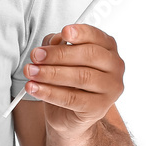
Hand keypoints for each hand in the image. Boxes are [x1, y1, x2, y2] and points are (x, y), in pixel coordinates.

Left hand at [23, 23, 123, 141]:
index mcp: (108, 47)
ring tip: (31, 72)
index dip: (80, 33)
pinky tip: (34, 88)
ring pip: (81, 77)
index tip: (63, 32)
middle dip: (58, 54)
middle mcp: (115, 67)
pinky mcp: (98, 108)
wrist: (67, 113)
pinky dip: (49, 92)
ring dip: (51, 73)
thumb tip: (54, 40)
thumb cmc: (67, 79)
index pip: (96, 36)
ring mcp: (110, 89)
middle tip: (36, 55)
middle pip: (89, 55)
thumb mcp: (60, 57)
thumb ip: (57, 45)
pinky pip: (72, 99)